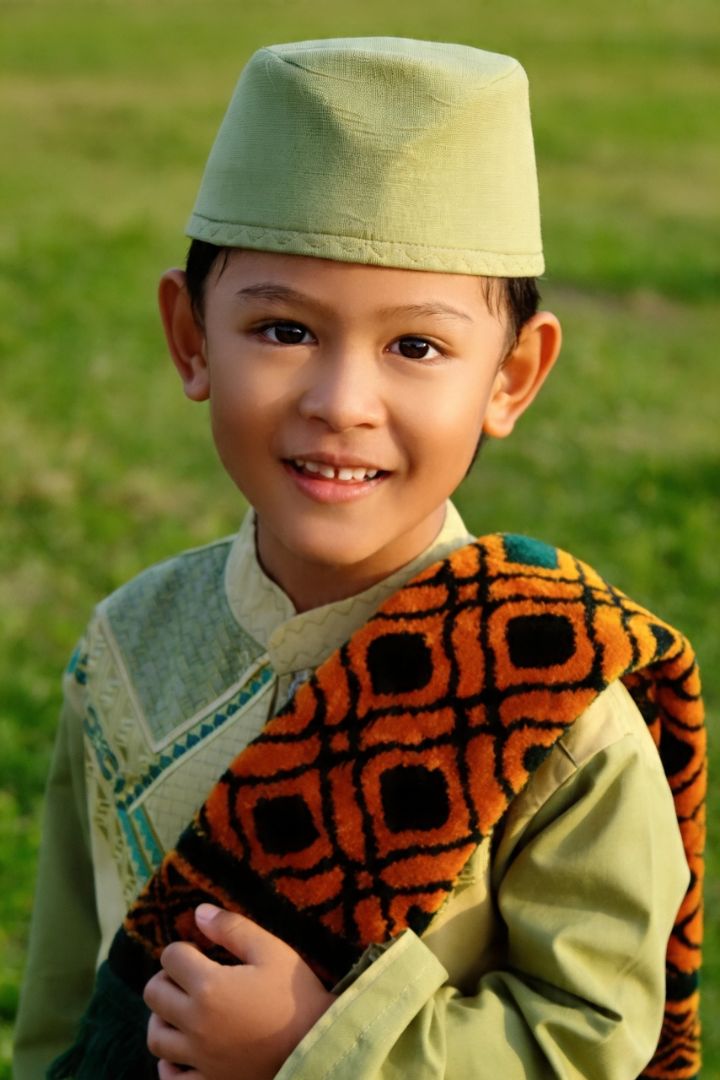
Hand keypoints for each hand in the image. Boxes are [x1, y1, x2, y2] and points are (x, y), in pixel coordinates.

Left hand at [144, 904, 334, 1079]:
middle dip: (167, 978)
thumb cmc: (297, 995)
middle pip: (154, 994)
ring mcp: (199, 1058)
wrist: (319, 1047)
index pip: (170, 958)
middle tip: (189, 976)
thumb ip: (232, 928)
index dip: (184, 949)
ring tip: (183, 1010)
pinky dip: (169, 1064)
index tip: (201, 952)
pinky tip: (183, 1051)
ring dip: (163, 1018)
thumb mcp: (271, 950)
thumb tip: (198, 912)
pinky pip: (171, 1078)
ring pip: (156, 1037)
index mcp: (209, 986)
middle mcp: (195, 1023)